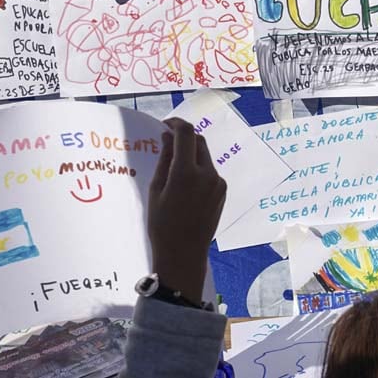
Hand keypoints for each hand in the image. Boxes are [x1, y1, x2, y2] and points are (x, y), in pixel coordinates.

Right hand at [147, 119, 225, 303]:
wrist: (183, 253)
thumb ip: (164, 160)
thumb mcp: (156, 190)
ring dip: (191, 153)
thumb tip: (167, 137)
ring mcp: (217, 183)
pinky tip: (185, 184)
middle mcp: (207, 174)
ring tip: (174, 166)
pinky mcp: (222, 191)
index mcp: (186, 172)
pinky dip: (197, 168)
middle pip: (198, 141)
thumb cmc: (162, 224)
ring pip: (204, 156)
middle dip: (184, 137)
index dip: (175, 123)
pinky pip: (209, 171)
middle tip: (168, 142)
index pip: (186, 133)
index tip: (165, 125)